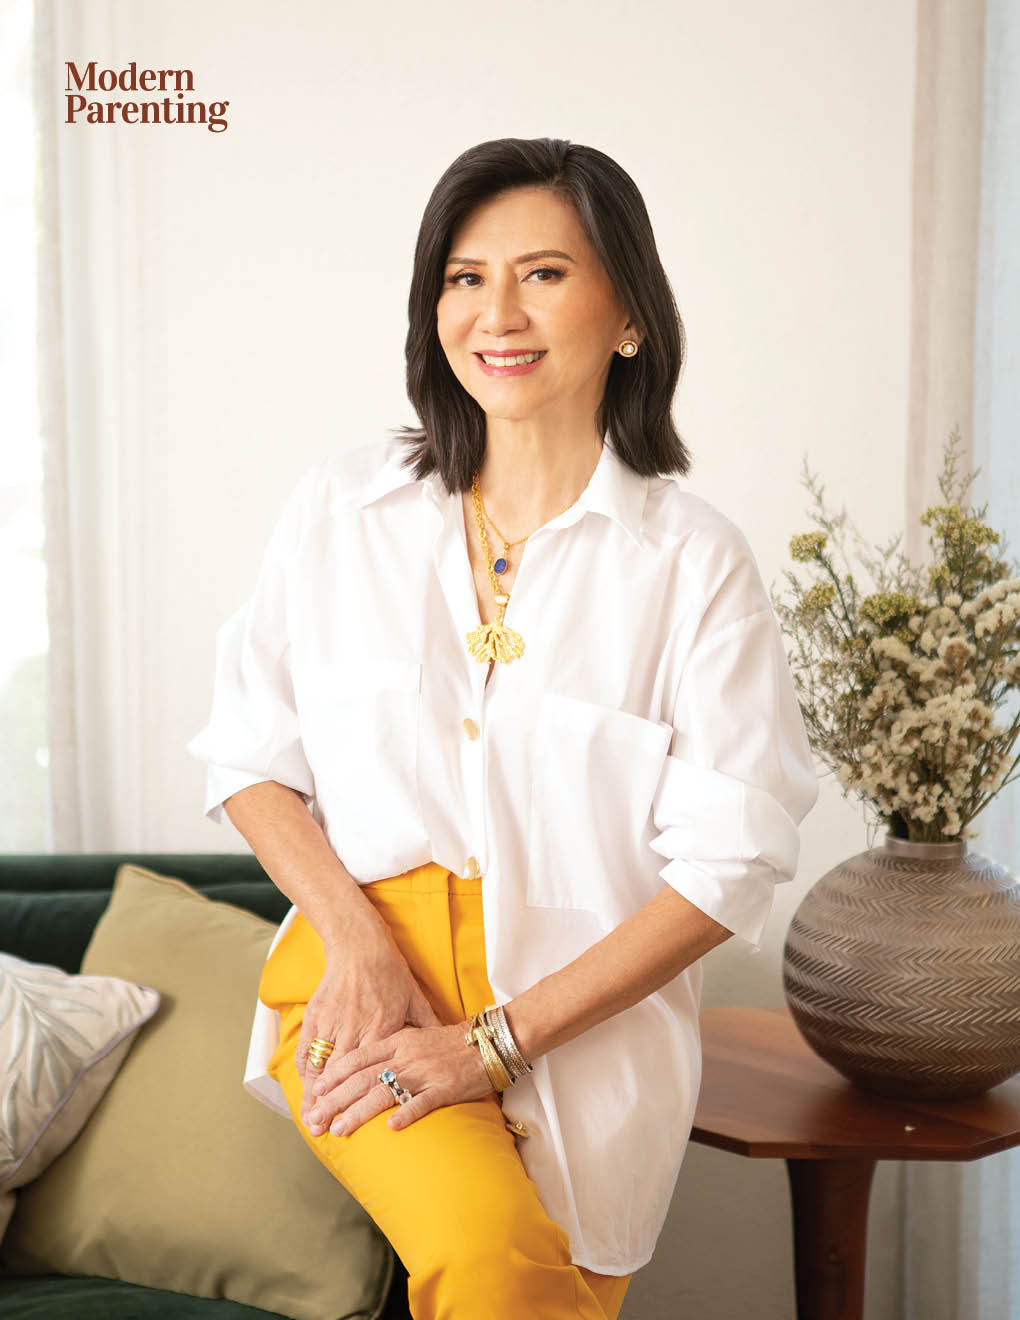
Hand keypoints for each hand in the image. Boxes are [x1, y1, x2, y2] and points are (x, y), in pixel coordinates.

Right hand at [297, 923, 442, 1128]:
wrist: (360, 944)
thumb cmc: (390, 971)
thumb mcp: (414, 997)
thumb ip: (427, 1023)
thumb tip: (446, 1043)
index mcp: (384, 1028)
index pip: (374, 1071)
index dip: (365, 1097)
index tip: (359, 1118)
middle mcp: (357, 1028)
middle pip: (344, 1075)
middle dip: (332, 1105)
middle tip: (324, 1130)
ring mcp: (334, 1022)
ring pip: (322, 1066)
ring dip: (315, 1095)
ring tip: (311, 1119)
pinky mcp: (317, 1015)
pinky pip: (308, 1048)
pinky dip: (306, 1070)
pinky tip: (306, 1088)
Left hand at [303, 1020, 494, 1135]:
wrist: (489, 1041)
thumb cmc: (452, 1043)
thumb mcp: (416, 1037)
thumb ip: (391, 1051)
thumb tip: (363, 1069)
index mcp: (398, 1040)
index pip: (358, 1057)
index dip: (335, 1074)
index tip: (315, 1091)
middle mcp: (407, 1055)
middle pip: (363, 1078)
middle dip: (335, 1100)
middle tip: (314, 1118)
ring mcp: (425, 1072)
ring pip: (385, 1092)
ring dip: (359, 1112)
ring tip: (339, 1129)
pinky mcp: (445, 1088)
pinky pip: (423, 1102)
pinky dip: (406, 1114)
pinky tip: (390, 1129)